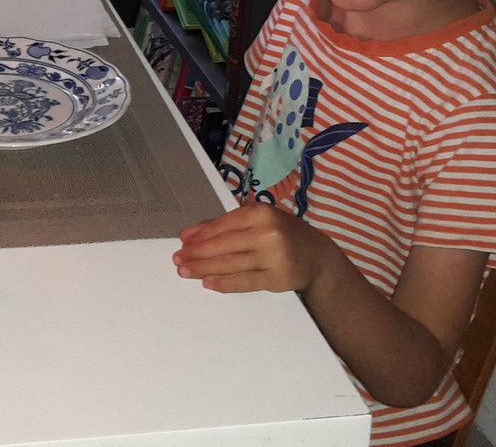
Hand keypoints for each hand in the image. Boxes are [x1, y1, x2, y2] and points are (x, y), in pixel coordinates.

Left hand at [173, 201, 336, 293]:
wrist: (317, 257)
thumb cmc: (282, 234)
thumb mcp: (257, 221)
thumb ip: (223, 225)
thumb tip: (189, 234)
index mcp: (261, 212)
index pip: (222, 225)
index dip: (200, 236)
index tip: (183, 243)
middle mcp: (268, 232)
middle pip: (223, 245)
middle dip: (197, 254)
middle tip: (178, 260)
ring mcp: (274, 256)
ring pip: (230, 264)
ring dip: (204, 269)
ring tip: (186, 271)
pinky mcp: (278, 278)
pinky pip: (244, 282)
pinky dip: (224, 283)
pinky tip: (208, 283)